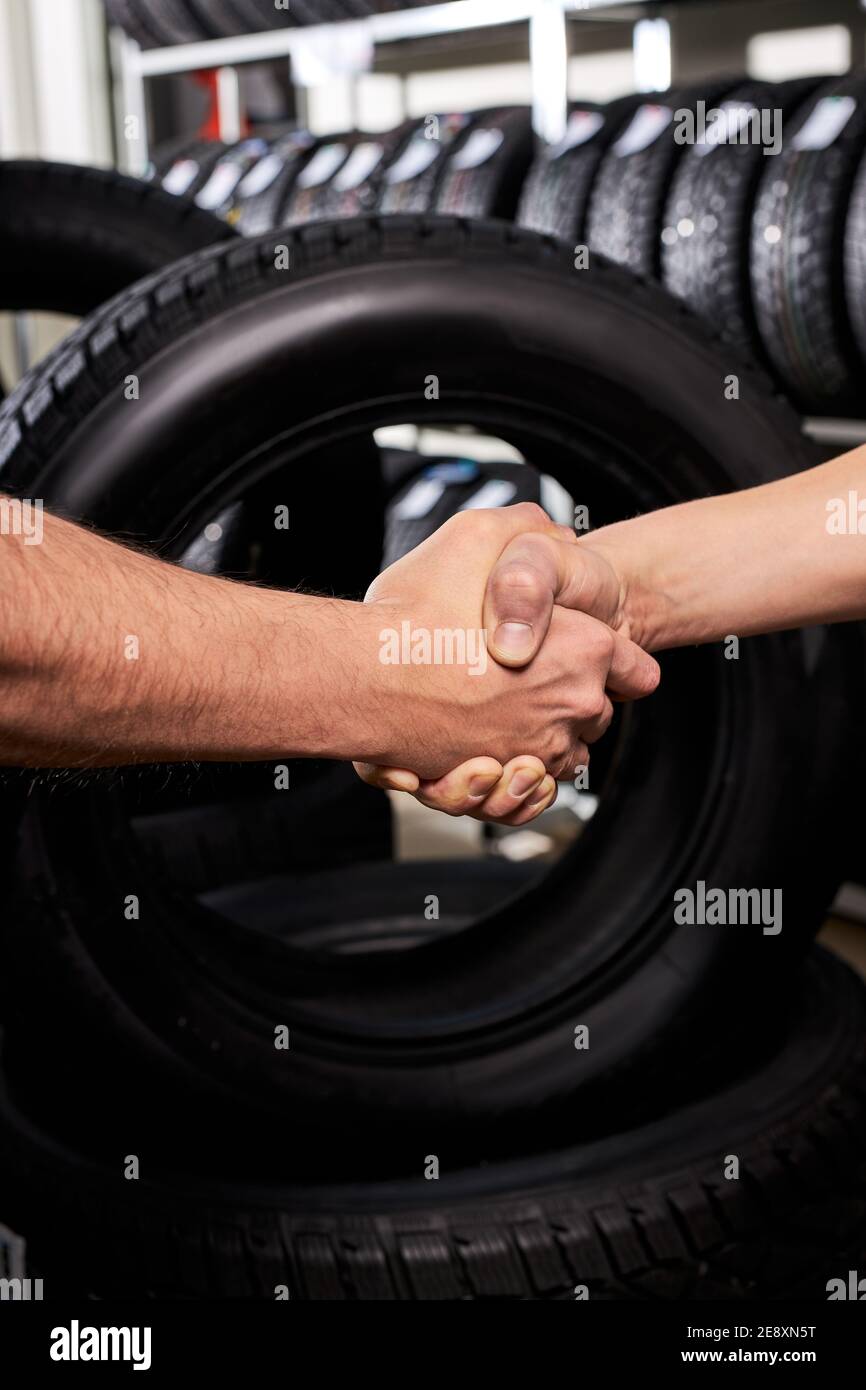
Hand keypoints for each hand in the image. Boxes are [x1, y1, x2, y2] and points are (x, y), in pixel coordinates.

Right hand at [353, 504, 657, 803]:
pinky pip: (527, 785)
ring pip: (561, 750)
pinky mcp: (499, 777)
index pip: (634, 667)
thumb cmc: (413, 612)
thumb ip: (529, 526)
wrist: (359, 677)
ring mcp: (537, 747)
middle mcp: (571, 703)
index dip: (610, 658)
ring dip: (538, 733)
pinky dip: (512, 769)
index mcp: (585, 646)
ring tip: (495, 705)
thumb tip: (554, 530)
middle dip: (568, 694)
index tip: (586, 655)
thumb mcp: (479, 533)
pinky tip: (484, 739)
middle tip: (523, 672)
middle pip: (595, 710)